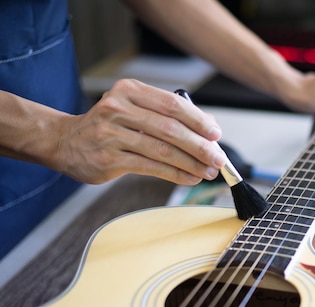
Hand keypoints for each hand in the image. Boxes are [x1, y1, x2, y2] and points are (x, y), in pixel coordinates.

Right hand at [52, 79, 225, 184]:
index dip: (199, 120)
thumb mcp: (133, 109)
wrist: (66, 142)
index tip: (216, 134)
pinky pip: (151, 167)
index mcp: (130, 91)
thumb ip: (167, 115)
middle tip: (218, 159)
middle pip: (171, 128)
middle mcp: (118, 108)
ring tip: (208, 171)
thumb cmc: (109, 125)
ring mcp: (111, 133)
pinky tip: (190, 177)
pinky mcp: (109, 158)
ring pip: (163, 150)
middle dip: (200, 146)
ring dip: (191, 163)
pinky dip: (175, 174)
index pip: (173, 104)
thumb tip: (208, 129)